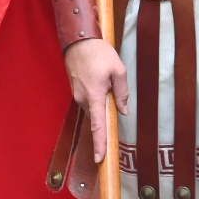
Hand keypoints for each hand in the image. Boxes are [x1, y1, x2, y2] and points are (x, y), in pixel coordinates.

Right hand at [63, 39, 127, 161]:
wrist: (78, 40)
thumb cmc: (99, 53)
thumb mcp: (117, 69)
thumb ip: (122, 92)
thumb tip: (123, 110)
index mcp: (94, 96)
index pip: (98, 125)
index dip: (99, 143)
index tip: (99, 158)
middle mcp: (83, 99)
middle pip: (97, 116)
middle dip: (105, 114)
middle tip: (113, 95)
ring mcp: (77, 94)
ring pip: (93, 107)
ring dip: (101, 103)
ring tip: (105, 80)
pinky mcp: (75, 89)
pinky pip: (88, 100)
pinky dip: (96, 97)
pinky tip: (99, 82)